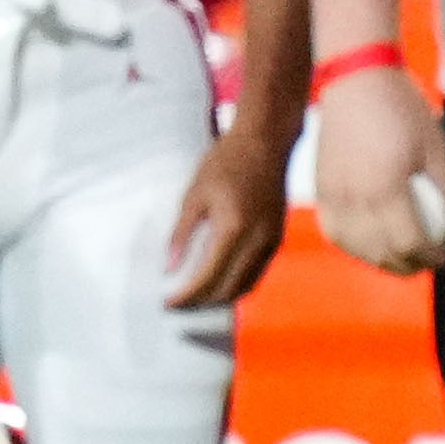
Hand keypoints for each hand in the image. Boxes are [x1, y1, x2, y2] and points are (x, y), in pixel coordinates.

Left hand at [162, 110, 290, 309]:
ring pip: (246, 286)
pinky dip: (237, 283)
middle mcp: (257, 241)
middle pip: (228, 290)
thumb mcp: (194, 194)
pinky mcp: (277, 237)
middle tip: (178, 303)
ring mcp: (271, 241)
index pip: (207, 278)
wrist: (265, 140)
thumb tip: (169, 267)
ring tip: (196, 296)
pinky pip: (257, 272)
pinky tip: (219, 279)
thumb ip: (181, 234)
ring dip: (220, 297)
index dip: (186, 295)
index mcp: (233, 229)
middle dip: (202, 303)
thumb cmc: (227, 160)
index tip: (167, 303)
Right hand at [312, 57, 444, 271]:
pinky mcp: (321, 192)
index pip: (410, 242)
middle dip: (411, 265)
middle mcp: (355, 198)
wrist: (356, 79)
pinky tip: (374, 246)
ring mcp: (333, 197)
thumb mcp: (437, 147)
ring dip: (384, 261)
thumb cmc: (403, 109)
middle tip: (431, 262)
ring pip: (357, 249)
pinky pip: (336, 234)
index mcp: (386, 187)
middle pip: (383, 252)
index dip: (433, 257)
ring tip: (406, 258)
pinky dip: (356, 247)